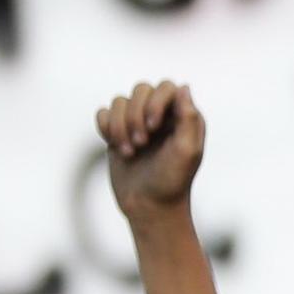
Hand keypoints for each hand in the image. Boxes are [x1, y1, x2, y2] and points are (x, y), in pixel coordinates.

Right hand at [98, 80, 205, 215]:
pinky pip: (103, 113)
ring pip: (119, 100)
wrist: (149, 207)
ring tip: (130, 151)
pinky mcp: (117, 132)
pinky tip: (116, 147)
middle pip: (141, 89)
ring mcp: (137, 122)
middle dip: (136, 115)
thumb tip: (184, 87)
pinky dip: (106, 128)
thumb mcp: (187, 151)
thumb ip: (189, 119)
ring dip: (121, 126)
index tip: (155, 128)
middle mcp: (160, 114)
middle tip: (142, 144)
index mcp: (181, 116)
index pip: (166, 87)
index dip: (156, 102)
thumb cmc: (172, 181)